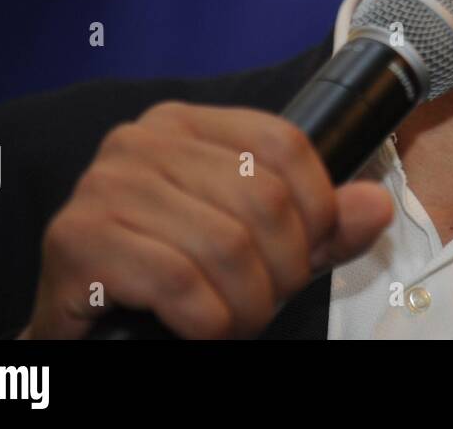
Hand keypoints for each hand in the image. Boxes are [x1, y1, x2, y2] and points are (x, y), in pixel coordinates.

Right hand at [19, 101, 392, 338]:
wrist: (83, 326)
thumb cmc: (173, 277)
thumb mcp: (260, 244)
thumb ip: (320, 224)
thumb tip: (375, 206)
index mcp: (186, 123)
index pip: (285, 144)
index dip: (317, 209)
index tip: (309, 252)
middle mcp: (140, 140)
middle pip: (262, 199)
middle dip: (282, 269)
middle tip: (265, 302)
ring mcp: (103, 184)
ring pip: (225, 245)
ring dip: (245, 305)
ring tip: (232, 321)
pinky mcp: (77, 238)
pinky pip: (179, 283)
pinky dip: (206, 322)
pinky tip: (196, 329)